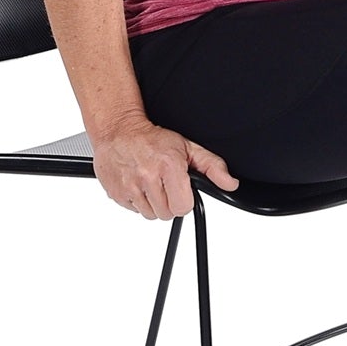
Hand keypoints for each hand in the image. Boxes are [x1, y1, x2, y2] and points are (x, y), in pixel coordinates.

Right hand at [91, 114, 238, 218]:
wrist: (119, 130)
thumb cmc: (152, 139)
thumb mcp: (188, 147)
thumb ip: (212, 167)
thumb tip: (230, 183)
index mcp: (168, 167)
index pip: (183, 207)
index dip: (184, 201)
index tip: (180, 190)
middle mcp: (147, 177)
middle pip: (166, 214)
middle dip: (169, 203)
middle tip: (165, 185)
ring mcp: (129, 187)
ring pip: (150, 214)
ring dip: (153, 204)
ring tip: (152, 184)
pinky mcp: (116, 193)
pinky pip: (134, 210)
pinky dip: (138, 201)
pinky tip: (139, 184)